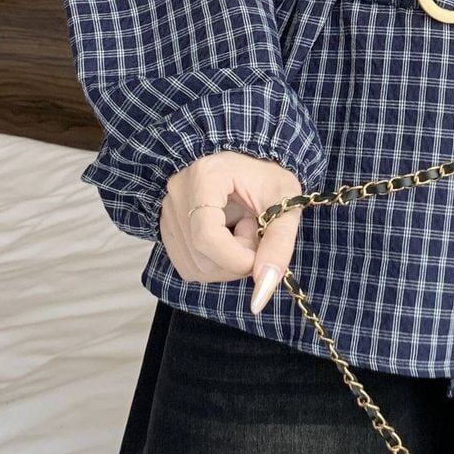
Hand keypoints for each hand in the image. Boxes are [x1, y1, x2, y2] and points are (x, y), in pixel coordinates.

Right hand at [158, 151, 303, 314]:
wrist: (254, 159)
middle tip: (255, 230)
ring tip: (241, 228)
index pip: (206, 236)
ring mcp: (168, 210)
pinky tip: (227, 237)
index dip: (236, 257)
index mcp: (204, 176)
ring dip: (227, 262)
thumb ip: (278, 245)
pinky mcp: (169, 228)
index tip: (260, 253)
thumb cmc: (271, 176)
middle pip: (201, 256)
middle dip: (238, 259)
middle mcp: (177, 191)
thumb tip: (262, 294)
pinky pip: (189, 266)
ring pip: (194, 268)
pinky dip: (215, 263)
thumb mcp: (286, 203)